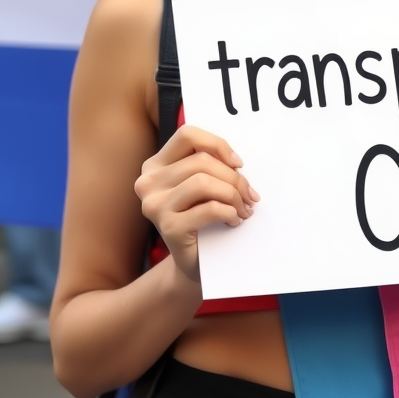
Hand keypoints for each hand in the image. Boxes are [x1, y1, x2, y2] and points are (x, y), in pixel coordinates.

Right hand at [134, 125, 258, 282]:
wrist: (192, 262)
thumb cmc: (200, 219)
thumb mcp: (200, 186)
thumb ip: (208, 167)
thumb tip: (235, 162)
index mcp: (155, 165)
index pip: (187, 135)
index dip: (217, 144)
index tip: (238, 163)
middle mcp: (148, 182)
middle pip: (201, 161)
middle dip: (234, 177)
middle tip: (249, 195)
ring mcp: (155, 205)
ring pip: (204, 182)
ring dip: (233, 195)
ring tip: (243, 208)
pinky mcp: (168, 227)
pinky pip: (209, 208)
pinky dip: (229, 212)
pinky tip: (234, 220)